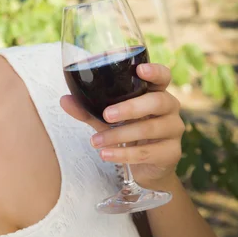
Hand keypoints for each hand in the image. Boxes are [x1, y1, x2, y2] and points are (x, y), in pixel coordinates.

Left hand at [60, 63, 184, 188]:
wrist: (143, 167)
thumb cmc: (126, 130)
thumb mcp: (106, 119)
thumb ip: (88, 109)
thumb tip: (64, 100)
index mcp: (154, 92)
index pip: (163, 76)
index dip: (155, 71)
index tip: (140, 69)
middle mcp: (169, 108)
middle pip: (157, 102)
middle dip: (131, 108)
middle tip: (107, 115)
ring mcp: (174, 130)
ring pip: (149, 129)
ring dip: (119, 135)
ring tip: (95, 142)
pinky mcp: (171, 153)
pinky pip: (148, 152)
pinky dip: (124, 155)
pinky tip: (106, 155)